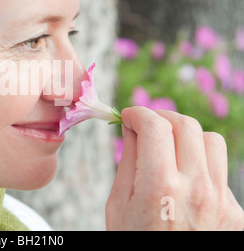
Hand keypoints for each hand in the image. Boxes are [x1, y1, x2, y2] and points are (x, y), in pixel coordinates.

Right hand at [106, 106, 243, 230]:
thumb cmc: (135, 242)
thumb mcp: (118, 206)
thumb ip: (128, 163)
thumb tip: (133, 131)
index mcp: (159, 188)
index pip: (154, 126)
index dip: (138, 113)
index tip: (129, 117)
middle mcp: (196, 189)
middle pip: (186, 125)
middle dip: (162, 118)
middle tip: (147, 126)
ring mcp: (222, 201)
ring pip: (211, 141)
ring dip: (186, 136)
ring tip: (169, 149)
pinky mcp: (235, 212)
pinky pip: (220, 171)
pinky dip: (200, 164)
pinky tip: (184, 181)